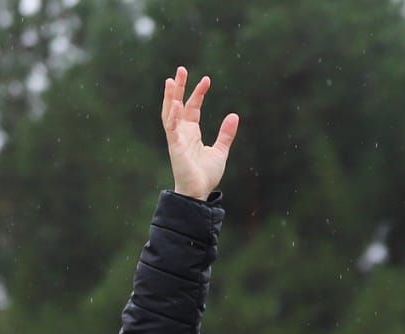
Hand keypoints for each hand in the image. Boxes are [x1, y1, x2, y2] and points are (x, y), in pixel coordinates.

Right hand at [161, 67, 237, 200]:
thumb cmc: (206, 175)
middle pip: (178, 105)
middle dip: (180, 88)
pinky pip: (172, 129)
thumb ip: (226, 134)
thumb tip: (234, 115)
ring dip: (170, 97)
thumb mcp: (220, 151)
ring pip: (170, 113)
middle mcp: (182, 133)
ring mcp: (177, 139)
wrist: (199, 193)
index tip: (207, 80)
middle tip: (181, 69)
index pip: (192, 107)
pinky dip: (173, 116)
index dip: (198, 93)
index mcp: (191, 133)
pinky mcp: (175, 147)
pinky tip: (176, 103)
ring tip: (172, 80)